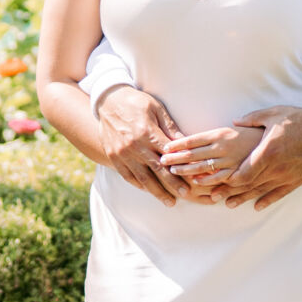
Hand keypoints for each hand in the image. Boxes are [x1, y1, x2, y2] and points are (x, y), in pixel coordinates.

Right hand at [93, 85, 188, 206]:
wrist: (108, 100)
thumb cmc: (137, 102)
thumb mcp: (157, 109)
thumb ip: (170, 129)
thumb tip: (187, 145)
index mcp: (147, 132)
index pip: (168, 156)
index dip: (181, 168)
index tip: (193, 178)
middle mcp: (134, 145)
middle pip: (157, 170)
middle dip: (172, 185)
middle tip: (185, 195)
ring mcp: (122, 153)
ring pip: (142, 177)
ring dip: (156, 191)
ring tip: (169, 202)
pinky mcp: (113, 156)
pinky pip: (127, 175)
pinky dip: (139, 185)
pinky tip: (149, 191)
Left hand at [157, 125, 262, 197]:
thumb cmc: (289, 124)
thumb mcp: (266, 116)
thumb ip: (247, 119)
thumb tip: (236, 121)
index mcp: (228, 133)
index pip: (197, 139)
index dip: (180, 144)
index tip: (166, 147)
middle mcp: (230, 150)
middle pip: (198, 156)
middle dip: (178, 160)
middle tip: (162, 163)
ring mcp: (239, 165)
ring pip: (211, 173)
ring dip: (192, 175)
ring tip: (177, 176)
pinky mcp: (251, 177)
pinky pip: (230, 185)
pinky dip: (219, 188)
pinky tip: (210, 194)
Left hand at [212, 105, 301, 209]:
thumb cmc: (298, 119)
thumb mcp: (272, 114)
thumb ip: (251, 119)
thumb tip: (234, 122)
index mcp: (268, 151)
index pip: (244, 173)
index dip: (229, 180)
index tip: (216, 180)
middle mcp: (277, 168)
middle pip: (249, 185)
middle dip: (230, 191)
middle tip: (214, 196)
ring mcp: (287, 176)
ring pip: (261, 191)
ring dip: (244, 198)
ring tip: (229, 204)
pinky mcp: (297, 180)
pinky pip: (279, 194)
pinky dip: (266, 201)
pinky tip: (256, 206)